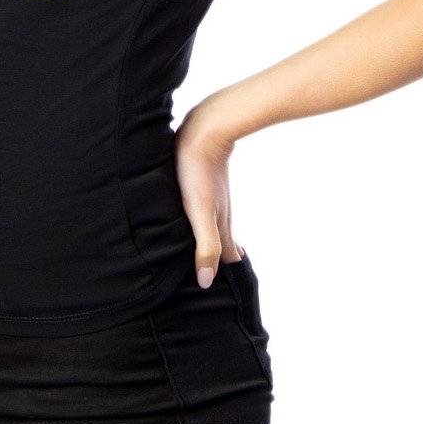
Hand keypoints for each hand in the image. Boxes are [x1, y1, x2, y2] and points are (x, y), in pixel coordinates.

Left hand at [174, 96, 245, 287]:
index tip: (223, 296)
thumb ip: (205, 245)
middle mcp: (221, 214)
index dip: (225, 276)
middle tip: (211, 280)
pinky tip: (193, 220)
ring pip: (216, 227)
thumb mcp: (200, 212)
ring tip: (204, 257)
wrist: (208, 128)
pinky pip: (207, 210)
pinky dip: (204, 224)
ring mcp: (215, 198)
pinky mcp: (206, 183)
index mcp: (220, 225)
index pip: (228, 259)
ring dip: (211, 244)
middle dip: (218, 264)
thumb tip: (206, 282)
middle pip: (223, 246)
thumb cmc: (199, 172)